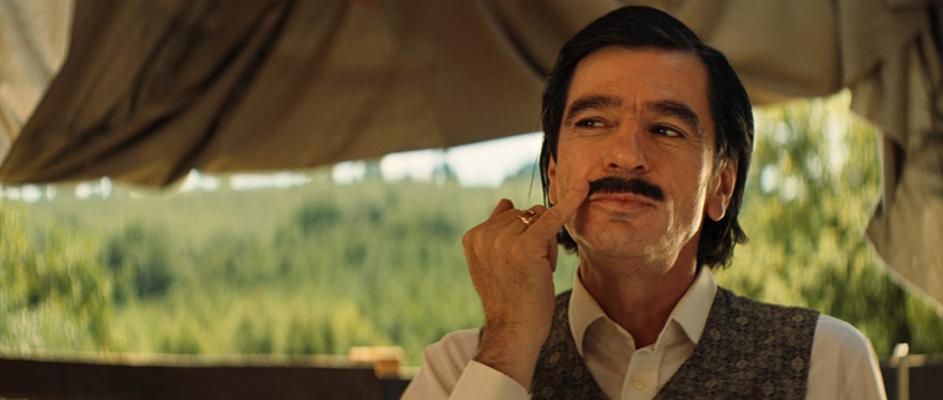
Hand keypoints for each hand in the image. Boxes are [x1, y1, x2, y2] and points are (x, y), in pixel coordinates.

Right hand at [462, 181, 588, 387]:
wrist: (513, 331)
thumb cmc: (509, 299)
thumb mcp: (492, 263)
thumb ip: (496, 232)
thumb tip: (507, 201)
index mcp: (472, 236)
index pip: (508, 214)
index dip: (520, 236)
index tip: (518, 264)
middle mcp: (484, 234)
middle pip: (525, 214)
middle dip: (534, 235)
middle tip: (529, 269)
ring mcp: (503, 238)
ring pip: (540, 217)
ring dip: (546, 241)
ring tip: (537, 269)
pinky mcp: (527, 244)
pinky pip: (552, 217)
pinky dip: (570, 202)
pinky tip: (583, 189)